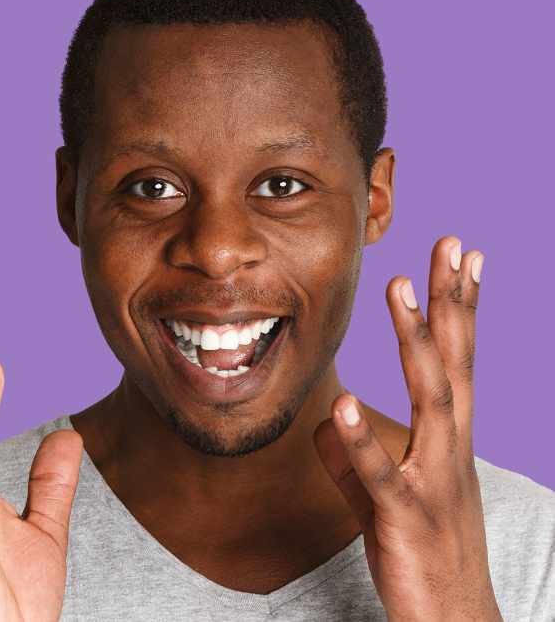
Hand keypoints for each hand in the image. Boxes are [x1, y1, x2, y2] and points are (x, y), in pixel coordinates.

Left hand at [314, 237, 501, 621]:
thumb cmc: (421, 548)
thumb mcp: (386, 491)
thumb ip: (357, 455)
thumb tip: (329, 421)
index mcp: (448, 437)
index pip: (457, 358)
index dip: (459, 306)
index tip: (462, 256)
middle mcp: (451, 449)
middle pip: (454, 361)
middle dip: (451, 301)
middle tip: (450, 244)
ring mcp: (432, 482)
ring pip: (431, 401)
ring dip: (415, 342)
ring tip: (400, 288)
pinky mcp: (404, 519)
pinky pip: (381, 476)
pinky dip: (363, 441)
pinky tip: (344, 405)